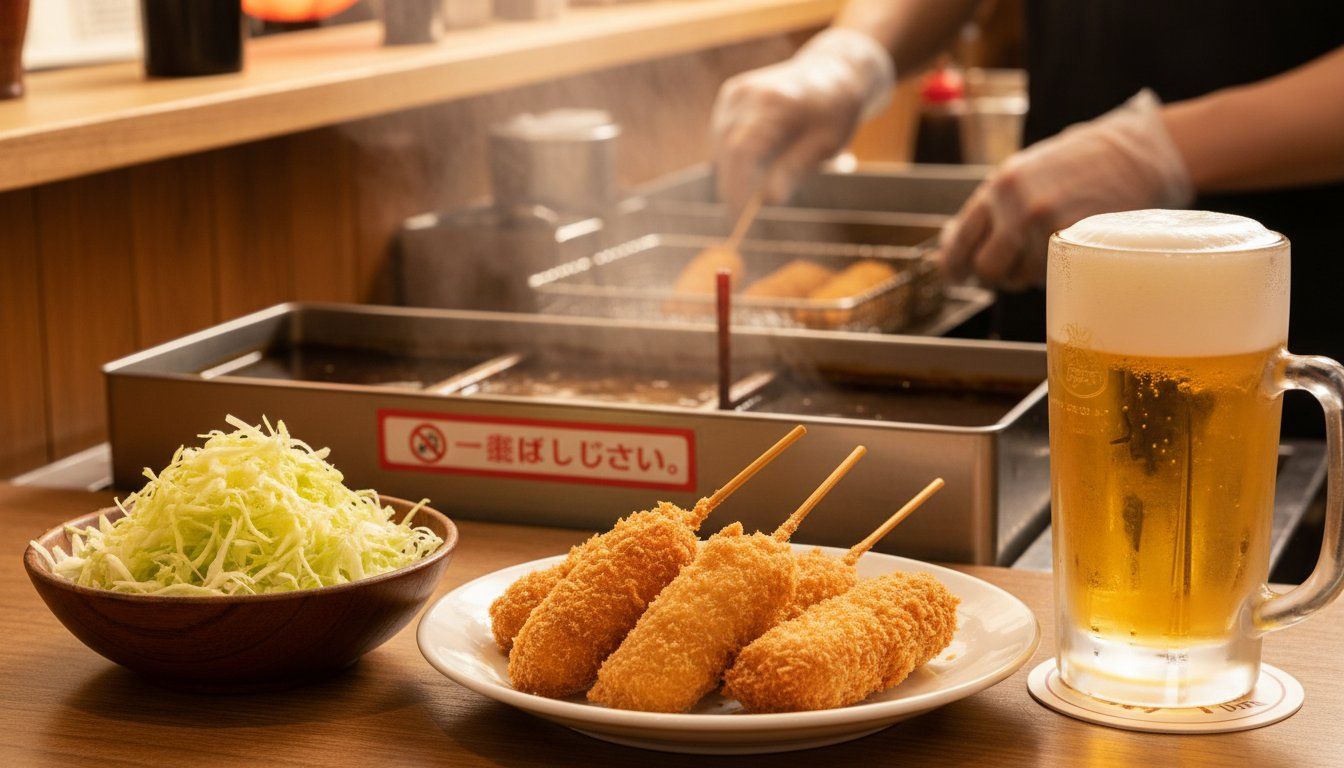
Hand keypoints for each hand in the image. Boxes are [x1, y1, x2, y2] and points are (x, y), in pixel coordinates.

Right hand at [712, 28, 894, 209]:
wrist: (833, 71)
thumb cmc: (835, 112)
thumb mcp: (827, 144)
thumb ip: (795, 169)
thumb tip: (769, 199)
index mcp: (775, 102)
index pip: (742, 151)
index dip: (736, 189)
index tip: (739, 220)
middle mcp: (748, 93)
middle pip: (726, 152)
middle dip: (733, 188)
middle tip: (745, 217)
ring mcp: (735, 93)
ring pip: (721, 148)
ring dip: (735, 173)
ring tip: (767, 177)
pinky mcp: (729, 96)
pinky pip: (723, 138)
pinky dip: (735, 158)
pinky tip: (762, 157)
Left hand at [939, 89, 1193, 289]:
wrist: (1140, 154)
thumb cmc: (1083, 162)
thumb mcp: (1029, 171)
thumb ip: (997, 204)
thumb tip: (960, 241)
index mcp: (1000, 186)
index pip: (960, 239)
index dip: (952, 264)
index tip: (953, 276)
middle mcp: (1016, 208)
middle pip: (986, 268)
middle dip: (993, 276)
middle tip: (1007, 271)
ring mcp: (1045, 228)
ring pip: (1018, 278)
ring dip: (1026, 275)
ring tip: (1048, 251)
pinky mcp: (1074, 245)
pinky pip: (1048, 278)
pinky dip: (1052, 274)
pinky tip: (1067, 253)